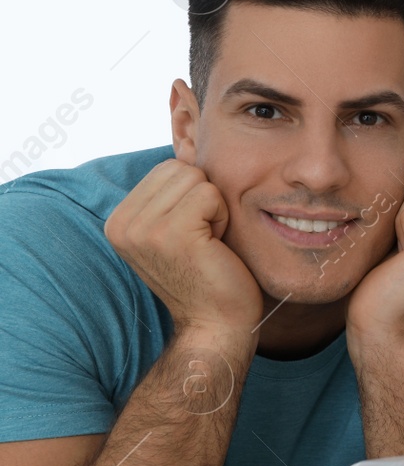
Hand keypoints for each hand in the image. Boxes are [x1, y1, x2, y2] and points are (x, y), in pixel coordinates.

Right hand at [105, 159, 261, 339]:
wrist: (217, 324)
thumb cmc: (210, 274)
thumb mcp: (181, 226)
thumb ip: (174, 192)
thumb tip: (189, 141)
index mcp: (119, 220)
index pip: (168, 168)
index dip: (194, 197)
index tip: (194, 236)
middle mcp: (120, 223)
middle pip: (182, 168)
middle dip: (205, 199)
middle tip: (204, 241)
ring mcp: (142, 229)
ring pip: (197, 177)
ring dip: (216, 209)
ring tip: (208, 244)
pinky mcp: (170, 233)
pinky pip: (211, 194)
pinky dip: (223, 218)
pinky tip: (215, 248)